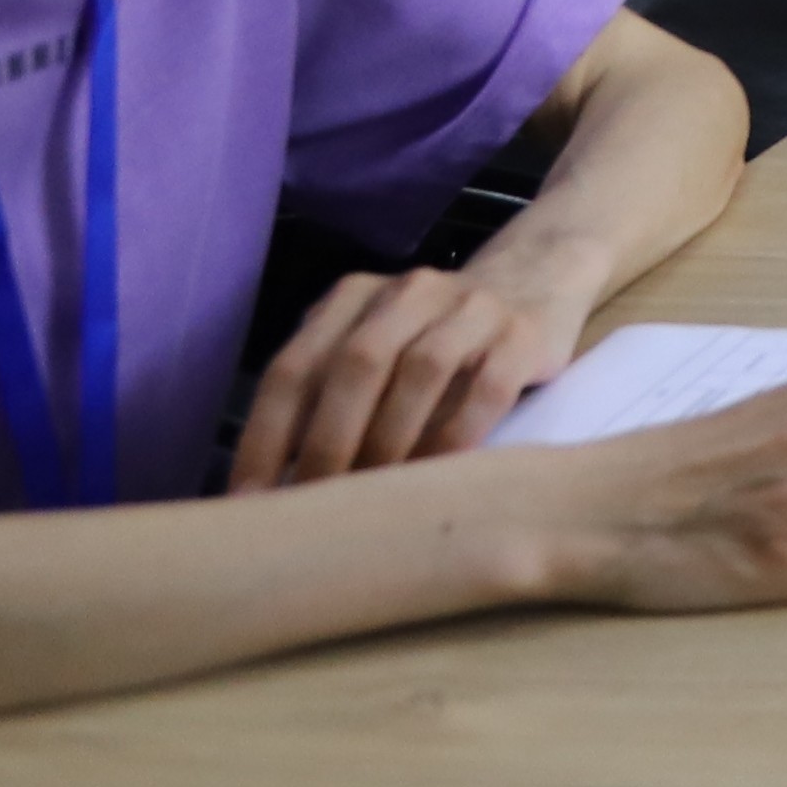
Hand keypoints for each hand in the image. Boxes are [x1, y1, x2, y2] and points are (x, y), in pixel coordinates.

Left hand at [230, 259, 583, 487]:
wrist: (536, 282)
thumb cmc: (432, 340)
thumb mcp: (372, 346)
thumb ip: (325, 392)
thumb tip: (269, 486)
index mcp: (354, 297)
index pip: (294, 367)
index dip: (265, 436)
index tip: (250, 500)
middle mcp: (410, 291)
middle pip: (357, 364)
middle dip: (328, 442)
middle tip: (314, 505)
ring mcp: (472, 308)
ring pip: (421, 371)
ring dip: (389, 442)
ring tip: (373, 500)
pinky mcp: (523, 334)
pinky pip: (485, 389)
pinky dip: (454, 439)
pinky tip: (437, 480)